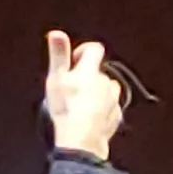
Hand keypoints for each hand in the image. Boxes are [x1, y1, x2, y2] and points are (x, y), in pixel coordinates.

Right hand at [44, 30, 123, 158]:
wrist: (81, 141)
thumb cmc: (66, 108)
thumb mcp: (56, 78)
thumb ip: (58, 54)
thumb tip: (57, 32)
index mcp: (91, 70)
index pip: (94, 49)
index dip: (83, 51)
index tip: (74, 61)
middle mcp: (106, 82)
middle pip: (99, 72)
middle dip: (88, 77)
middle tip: (72, 89)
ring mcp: (113, 101)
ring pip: (107, 90)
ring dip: (97, 93)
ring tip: (81, 105)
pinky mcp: (116, 117)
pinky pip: (110, 108)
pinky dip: (102, 110)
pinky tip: (89, 118)